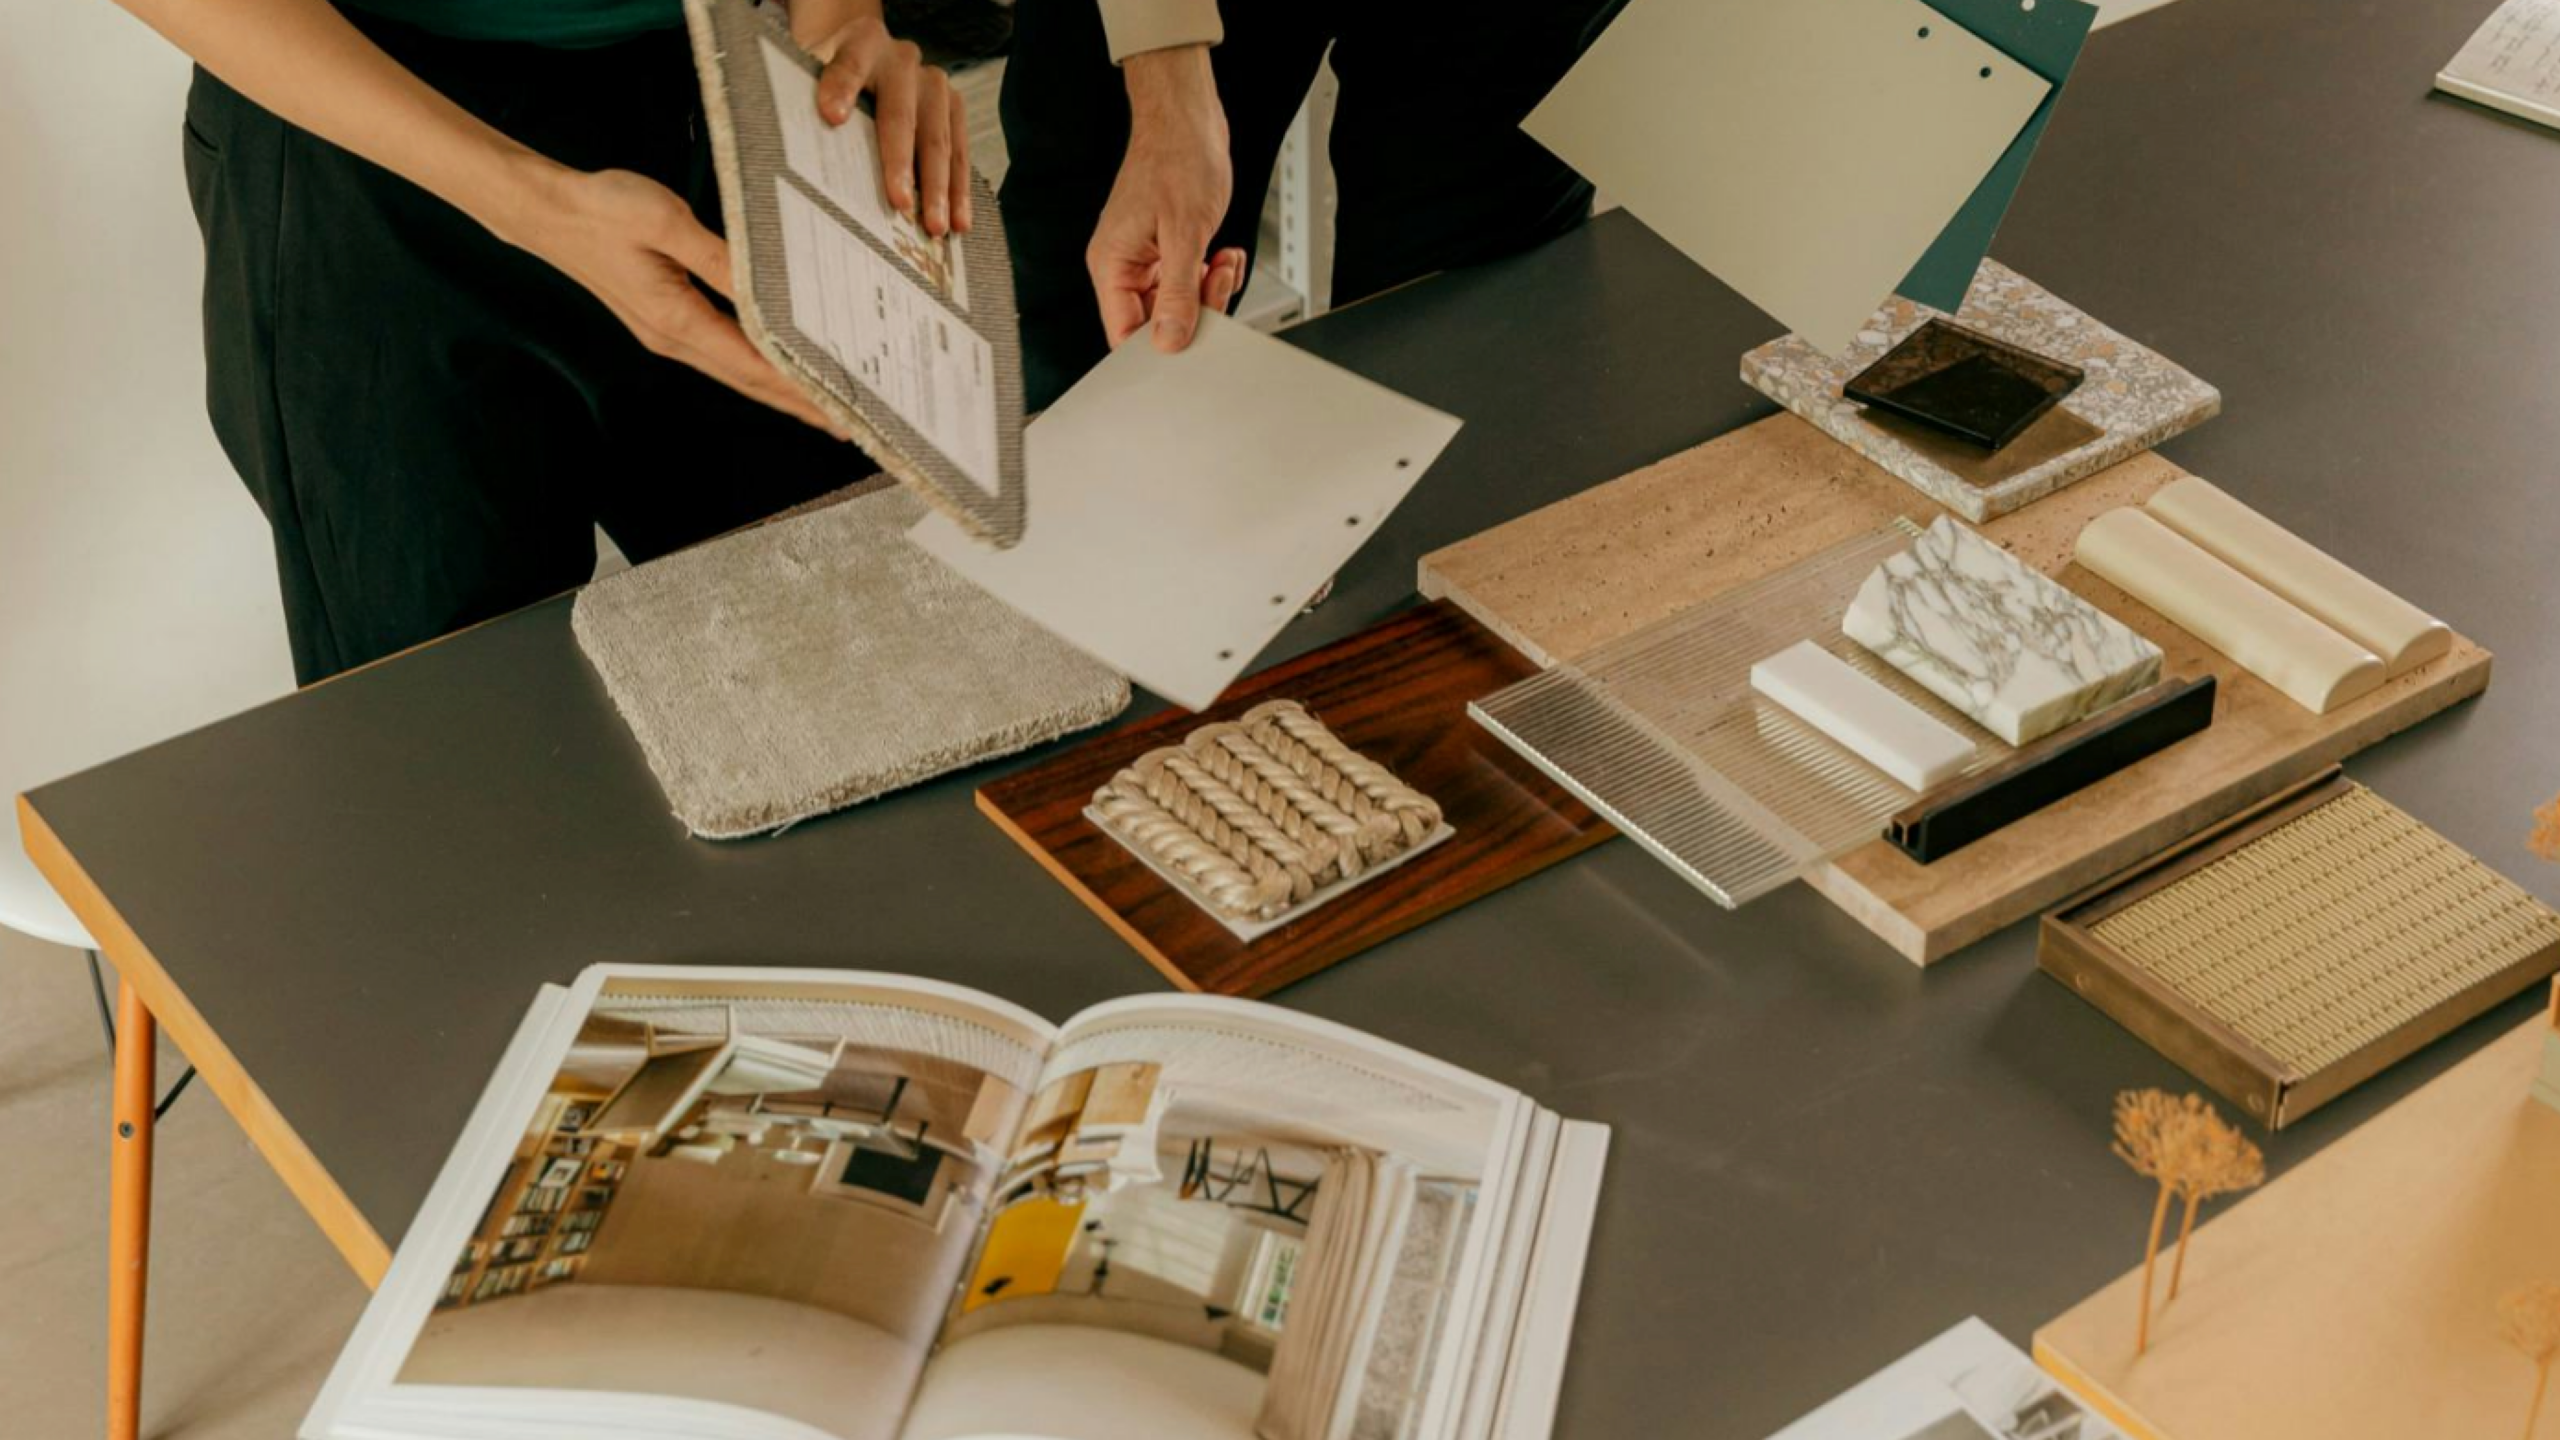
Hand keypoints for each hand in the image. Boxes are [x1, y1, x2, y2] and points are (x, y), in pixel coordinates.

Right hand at [503, 164, 844, 432]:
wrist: (545, 210)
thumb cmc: (600, 210)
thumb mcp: (667, 223)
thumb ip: (721, 258)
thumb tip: (767, 286)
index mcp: (677, 320)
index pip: (755, 367)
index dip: (801, 390)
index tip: (840, 407)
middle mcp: (673, 337)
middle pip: (750, 383)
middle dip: (800, 406)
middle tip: (849, 424)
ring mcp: (666, 333)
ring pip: (736, 373)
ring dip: (780, 392)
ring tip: (822, 405)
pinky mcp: (663, 319)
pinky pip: (721, 353)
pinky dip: (755, 367)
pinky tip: (774, 365)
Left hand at [796, 2, 970, 235]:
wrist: (868, 57)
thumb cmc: (833, 79)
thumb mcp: (810, 75)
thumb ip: (802, 100)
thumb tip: (789, 155)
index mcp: (863, 43)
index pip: (850, 65)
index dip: (842, 88)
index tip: (832, 116)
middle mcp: (903, 60)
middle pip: (902, 115)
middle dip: (900, 164)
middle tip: (899, 204)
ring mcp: (934, 85)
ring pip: (939, 140)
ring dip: (939, 188)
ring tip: (935, 227)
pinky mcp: (954, 108)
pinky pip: (960, 153)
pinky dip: (959, 190)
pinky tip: (960, 221)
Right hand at [1090, 45, 1245, 352]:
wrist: (1188, 118)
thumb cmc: (1178, 158)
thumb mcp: (1184, 233)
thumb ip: (1178, 293)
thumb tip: (1169, 342)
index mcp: (1111, 265)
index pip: (1123, 333)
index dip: (1157, 345)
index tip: (1190, 339)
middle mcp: (1124, 266)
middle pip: (1155, 322)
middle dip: (1195, 309)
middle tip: (1216, 282)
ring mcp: (1147, 259)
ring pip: (1178, 304)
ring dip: (1209, 290)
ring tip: (1223, 261)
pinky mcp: (1168, 250)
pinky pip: (1190, 282)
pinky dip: (1213, 275)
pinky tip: (1223, 254)